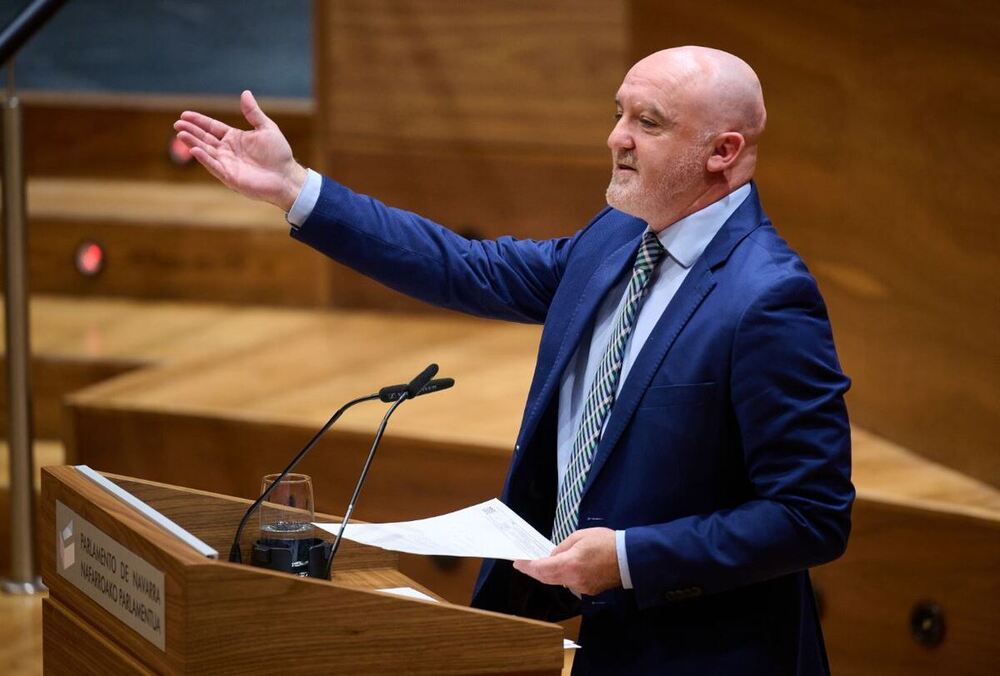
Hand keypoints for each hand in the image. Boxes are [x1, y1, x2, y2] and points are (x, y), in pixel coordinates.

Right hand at [173, 90, 306, 210]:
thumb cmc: (279, 154)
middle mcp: (228, 151)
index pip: (212, 128)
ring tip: (181, 134)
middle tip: (177, 124)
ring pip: (206, 152)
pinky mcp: (230, 177)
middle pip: (205, 139)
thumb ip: (253, 113)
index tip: (184, 114)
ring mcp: (228, 164)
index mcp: (235, 138)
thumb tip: (245, 93)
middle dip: (191, 131)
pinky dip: (204, 159)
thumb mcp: (266, 128)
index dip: (199, 121)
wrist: (287, 176)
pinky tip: (194, 150)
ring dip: (193, 143)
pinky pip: (214, 166)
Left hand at [513, 527, 620, 595]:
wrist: (630, 558)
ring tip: (541, 563)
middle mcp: (573, 579)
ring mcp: (581, 587)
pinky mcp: (589, 590)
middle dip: (534, 571)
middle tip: (524, 563)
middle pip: (546, 578)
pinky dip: (563, 576)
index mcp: (570, 564)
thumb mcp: (580, 536)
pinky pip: (570, 583)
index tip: (517, 562)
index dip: (527, 566)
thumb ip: (563, 547)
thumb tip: (553, 555)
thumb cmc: (606, 542)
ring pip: (558, 581)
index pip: (541, 568)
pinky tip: (560, 568)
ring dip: (548, 573)